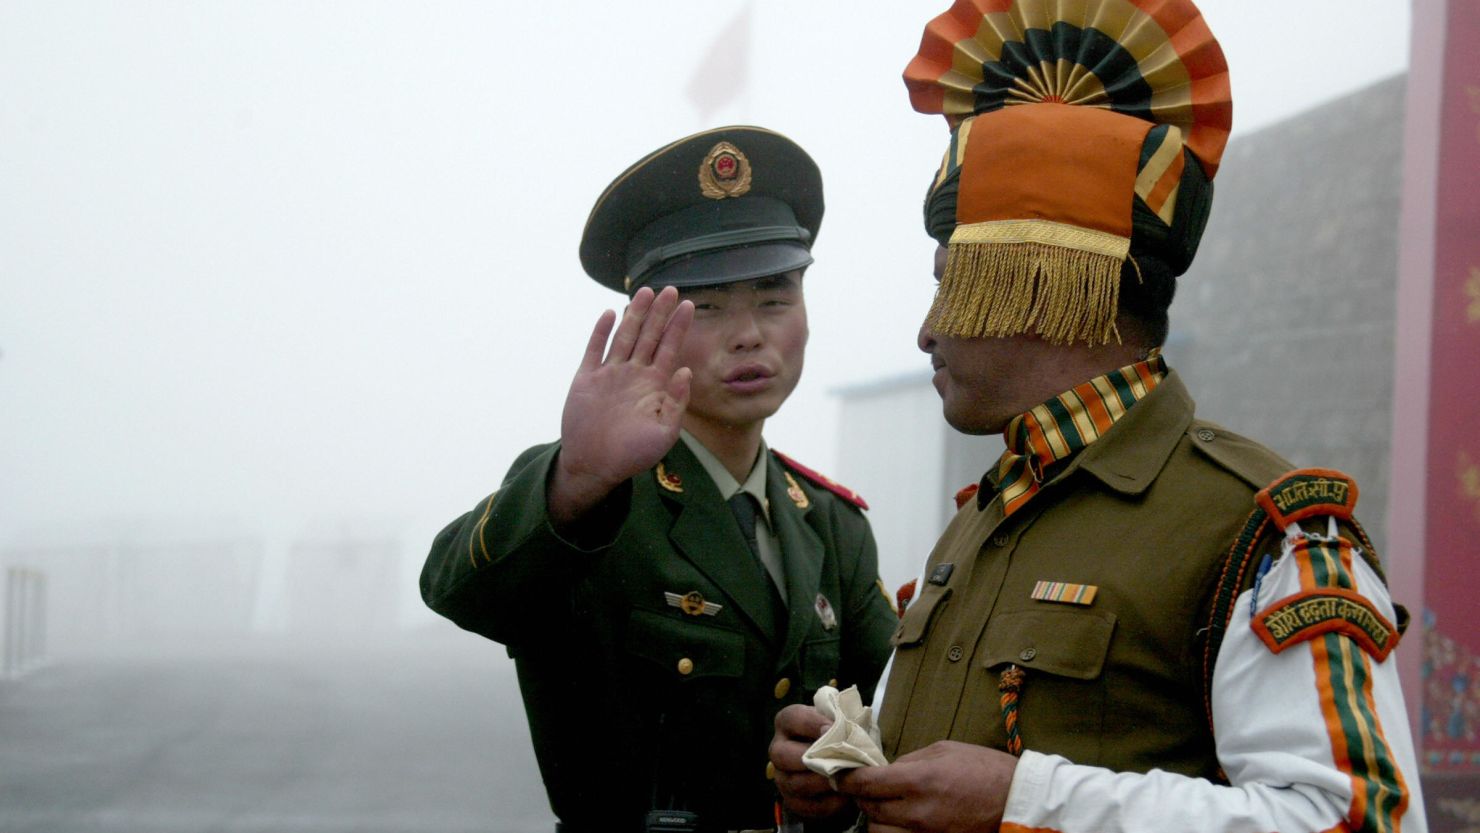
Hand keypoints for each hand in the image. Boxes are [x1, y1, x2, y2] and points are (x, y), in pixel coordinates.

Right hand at [550, 286, 693, 524]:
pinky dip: (601, 331)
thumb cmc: (632, 455)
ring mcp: (610, 374)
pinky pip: (595, 349)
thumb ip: (677, 402)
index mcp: (654, 386)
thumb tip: (686, 370)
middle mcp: (634, 375)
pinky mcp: (587, 379)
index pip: (670, 348)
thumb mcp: (665, 433)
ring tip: (645, 291)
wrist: (595, 465)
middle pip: (649, 336)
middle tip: (671, 289)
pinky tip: (610, 314)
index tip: (689, 305)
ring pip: (625, 336)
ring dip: (635, 314)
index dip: (679, 327)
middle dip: (660, 313)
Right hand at [770, 705, 852, 820]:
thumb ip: (842, 722)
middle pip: (783, 755)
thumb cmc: (843, 736)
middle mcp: (778, 749)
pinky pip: (806, 806)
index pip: (792, 718)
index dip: (812, 723)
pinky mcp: (792, 801)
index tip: (833, 728)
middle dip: (813, 758)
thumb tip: (848, 729)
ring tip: (847, 779)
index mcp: (788, 722)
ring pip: (795, 783)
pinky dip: (828, 803)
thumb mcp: (841, 722)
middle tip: (839, 760)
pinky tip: (846, 796)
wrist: (844, 764)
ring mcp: (782, 777)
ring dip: (824, 783)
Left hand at [836, 741, 1016, 832]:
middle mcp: (917, 812)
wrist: (1017, 802)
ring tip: (884, 800)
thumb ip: (910, 760)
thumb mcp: (944, 750)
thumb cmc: (984, 769)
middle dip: (860, 795)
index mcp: (918, 781)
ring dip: (876, 814)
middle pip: (868, 808)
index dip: (846, 778)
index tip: (839, 772)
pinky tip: (901, 814)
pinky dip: (894, 827)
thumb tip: (886, 768)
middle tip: (862, 783)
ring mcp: (925, 832)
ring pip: (880, 829)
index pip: (866, 783)